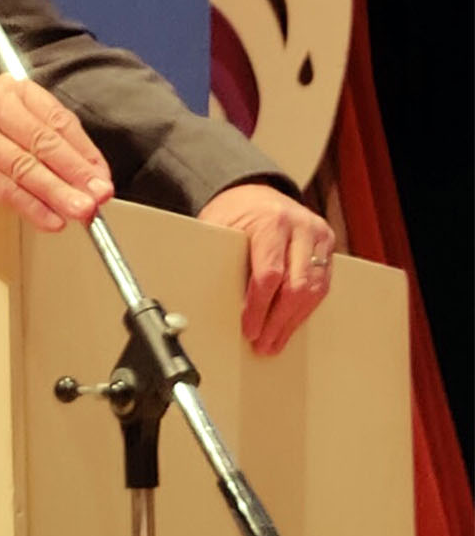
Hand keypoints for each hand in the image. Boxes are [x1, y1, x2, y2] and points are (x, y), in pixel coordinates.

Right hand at [0, 75, 113, 231]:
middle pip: (44, 143)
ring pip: (26, 167)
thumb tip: (87, 179)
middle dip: (76, 173)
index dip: (85, 153)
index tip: (102, 178)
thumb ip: (47, 144)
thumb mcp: (11, 122)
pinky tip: (50, 219)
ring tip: (80, 211)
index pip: (60, 122)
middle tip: (98, 196)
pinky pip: (5, 188)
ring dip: (57, 193)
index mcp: (16, 92)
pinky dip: (31, 206)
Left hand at [197, 183, 335, 354]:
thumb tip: (207, 299)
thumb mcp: (219, 227)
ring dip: (293, 321)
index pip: (270, 274)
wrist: (255, 192)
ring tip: (275, 342)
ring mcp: (318, 236)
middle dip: (278, 322)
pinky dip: (305, 309)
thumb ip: (219, 258)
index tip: (250, 329)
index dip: (260, 307)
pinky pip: (321, 285)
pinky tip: (290, 325)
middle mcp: (301, 227)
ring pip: (314, 290)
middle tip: (263, 343)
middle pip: (296, 286)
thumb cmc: (235, 212)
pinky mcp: (327, 245)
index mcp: (272, 221)